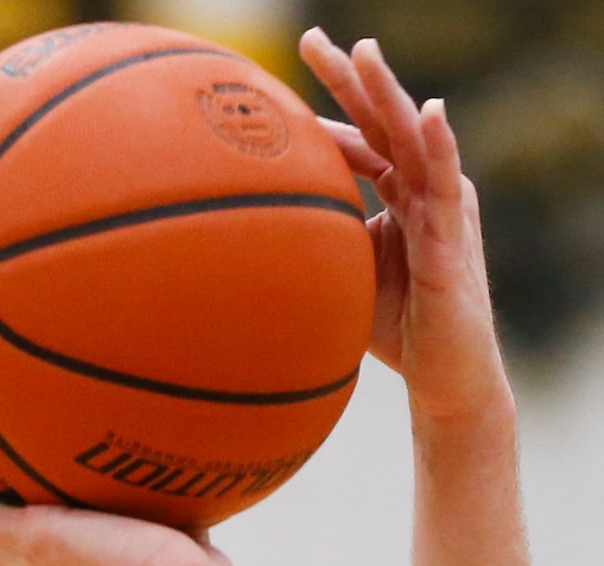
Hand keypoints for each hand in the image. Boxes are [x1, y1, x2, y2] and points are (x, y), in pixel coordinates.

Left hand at [300, 28, 512, 424]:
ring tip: (362, 53)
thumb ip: (320, 242)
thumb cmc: (397, 330)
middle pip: (383, 121)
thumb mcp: (346, 275)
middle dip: (350, 78)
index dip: (330, 106)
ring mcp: (441, 208)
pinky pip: (445, 184)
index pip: (363, 136)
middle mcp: (424, 189)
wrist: (443, 379)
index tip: (288, 71)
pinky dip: (439, 146)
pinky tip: (429, 113)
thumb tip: (260, 228)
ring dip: (388, 94)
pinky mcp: (453, 238)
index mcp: (400, 193)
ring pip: (412, 139)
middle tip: (313, 38)